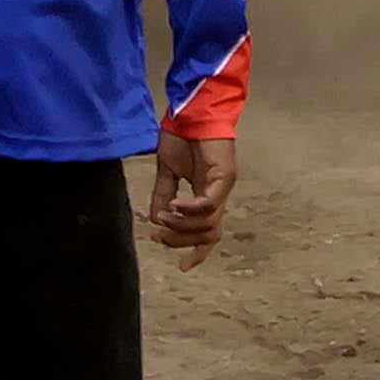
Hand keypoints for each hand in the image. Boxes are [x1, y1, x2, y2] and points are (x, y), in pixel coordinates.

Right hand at [145, 133, 235, 269]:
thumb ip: (163, 196)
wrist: (190, 112)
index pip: (208, 234)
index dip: (197, 252)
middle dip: (182, 240)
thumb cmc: (180, 137)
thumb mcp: (166, 172)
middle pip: (208, 234)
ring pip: (209, 223)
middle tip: (159, 235)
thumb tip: (156, 221)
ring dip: (183, 225)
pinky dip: (191, 209)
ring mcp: (223, 187)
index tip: (182, 267)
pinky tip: (174, 205)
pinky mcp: (223, 176)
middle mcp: (218, 196)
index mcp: (206, 197)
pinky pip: (209, 203)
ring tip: (163, 216)